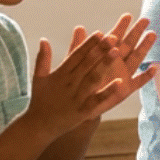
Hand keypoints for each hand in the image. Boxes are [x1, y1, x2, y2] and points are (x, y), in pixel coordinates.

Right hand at [25, 32, 148, 139]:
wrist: (38, 126)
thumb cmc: (40, 100)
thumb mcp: (38, 78)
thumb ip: (43, 58)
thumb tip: (43, 39)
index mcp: (61, 74)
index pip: (76, 55)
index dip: (88, 44)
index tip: (100, 33)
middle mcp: (70, 83)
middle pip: (87, 63)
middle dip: (100, 49)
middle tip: (113, 36)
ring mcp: (77, 97)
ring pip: (93, 78)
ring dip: (105, 65)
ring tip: (118, 52)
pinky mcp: (83, 111)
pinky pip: (98, 99)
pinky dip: (108, 91)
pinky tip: (121, 82)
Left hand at [72, 14, 158, 92]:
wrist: (78, 104)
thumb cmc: (77, 82)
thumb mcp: (75, 63)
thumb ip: (78, 46)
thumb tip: (79, 28)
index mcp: (104, 54)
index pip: (114, 38)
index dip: (120, 27)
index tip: (127, 15)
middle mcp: (116, 62)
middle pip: (128, 45)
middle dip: (136, 32)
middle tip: (145, 19)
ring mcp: (123, 74)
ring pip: (136, 58)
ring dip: (144, 47)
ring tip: (151, 35)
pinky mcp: (126, 89)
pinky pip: (138, 82)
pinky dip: (146, 76)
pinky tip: (154, 68)